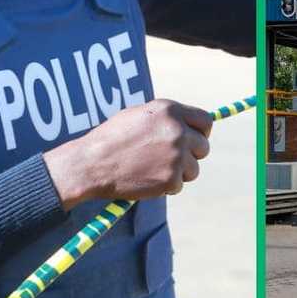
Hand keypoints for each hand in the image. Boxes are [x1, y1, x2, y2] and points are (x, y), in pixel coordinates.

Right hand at [43, 99, 211, 209]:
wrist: (91, 164)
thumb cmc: (111, 139)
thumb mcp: (139, 116)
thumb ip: (166, 119)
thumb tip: (189, 125)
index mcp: (169, 110)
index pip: (205, 120)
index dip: (202, 132)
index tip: (196, 139)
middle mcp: (177, 131)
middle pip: (203, 147)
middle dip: (191, 155)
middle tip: (171, 160)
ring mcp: (176, 155)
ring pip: (194, 169)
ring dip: (179, 172)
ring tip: (154, 170)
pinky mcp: (171, 179)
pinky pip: (179, 185)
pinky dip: (166, 186)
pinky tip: (146, 179)